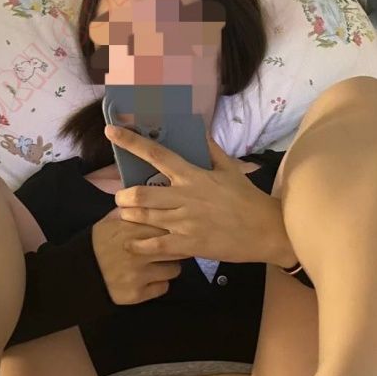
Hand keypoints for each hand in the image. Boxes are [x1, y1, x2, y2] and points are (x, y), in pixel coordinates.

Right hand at [92, 207, 182, 305]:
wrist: (78, 273)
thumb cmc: (98, 243)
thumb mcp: (110, 221)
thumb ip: (132, 211)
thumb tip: (154, 201)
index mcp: (132, 230)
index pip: (168, 226)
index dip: (172, 229)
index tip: (170, 232)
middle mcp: (137, 252)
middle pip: (176, 248)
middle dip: (175, 248)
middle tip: (169, 249)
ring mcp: (138, 275)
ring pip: (174, 269)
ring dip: (168, 267)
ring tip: (157, 265)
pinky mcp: (137, 294)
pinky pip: (164, 287)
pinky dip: (159, 284)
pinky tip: (149, 279)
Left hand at [105, 124, 288, 264]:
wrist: (266, 230)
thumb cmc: (247, 198)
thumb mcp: (230, 169)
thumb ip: (210, 149)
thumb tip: (198, 129)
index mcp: (193, 175)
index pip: (157, 154)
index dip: (131, 142)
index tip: (110, 132)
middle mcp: (185, 197)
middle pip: (141, 193)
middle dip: (123, 196)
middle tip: (121, 198)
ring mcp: (185, 223)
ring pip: (144, 218)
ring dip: (128, 216)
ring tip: (124, 216)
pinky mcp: (189, 245)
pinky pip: (155, 246)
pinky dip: (138, 245)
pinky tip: (130, 244)